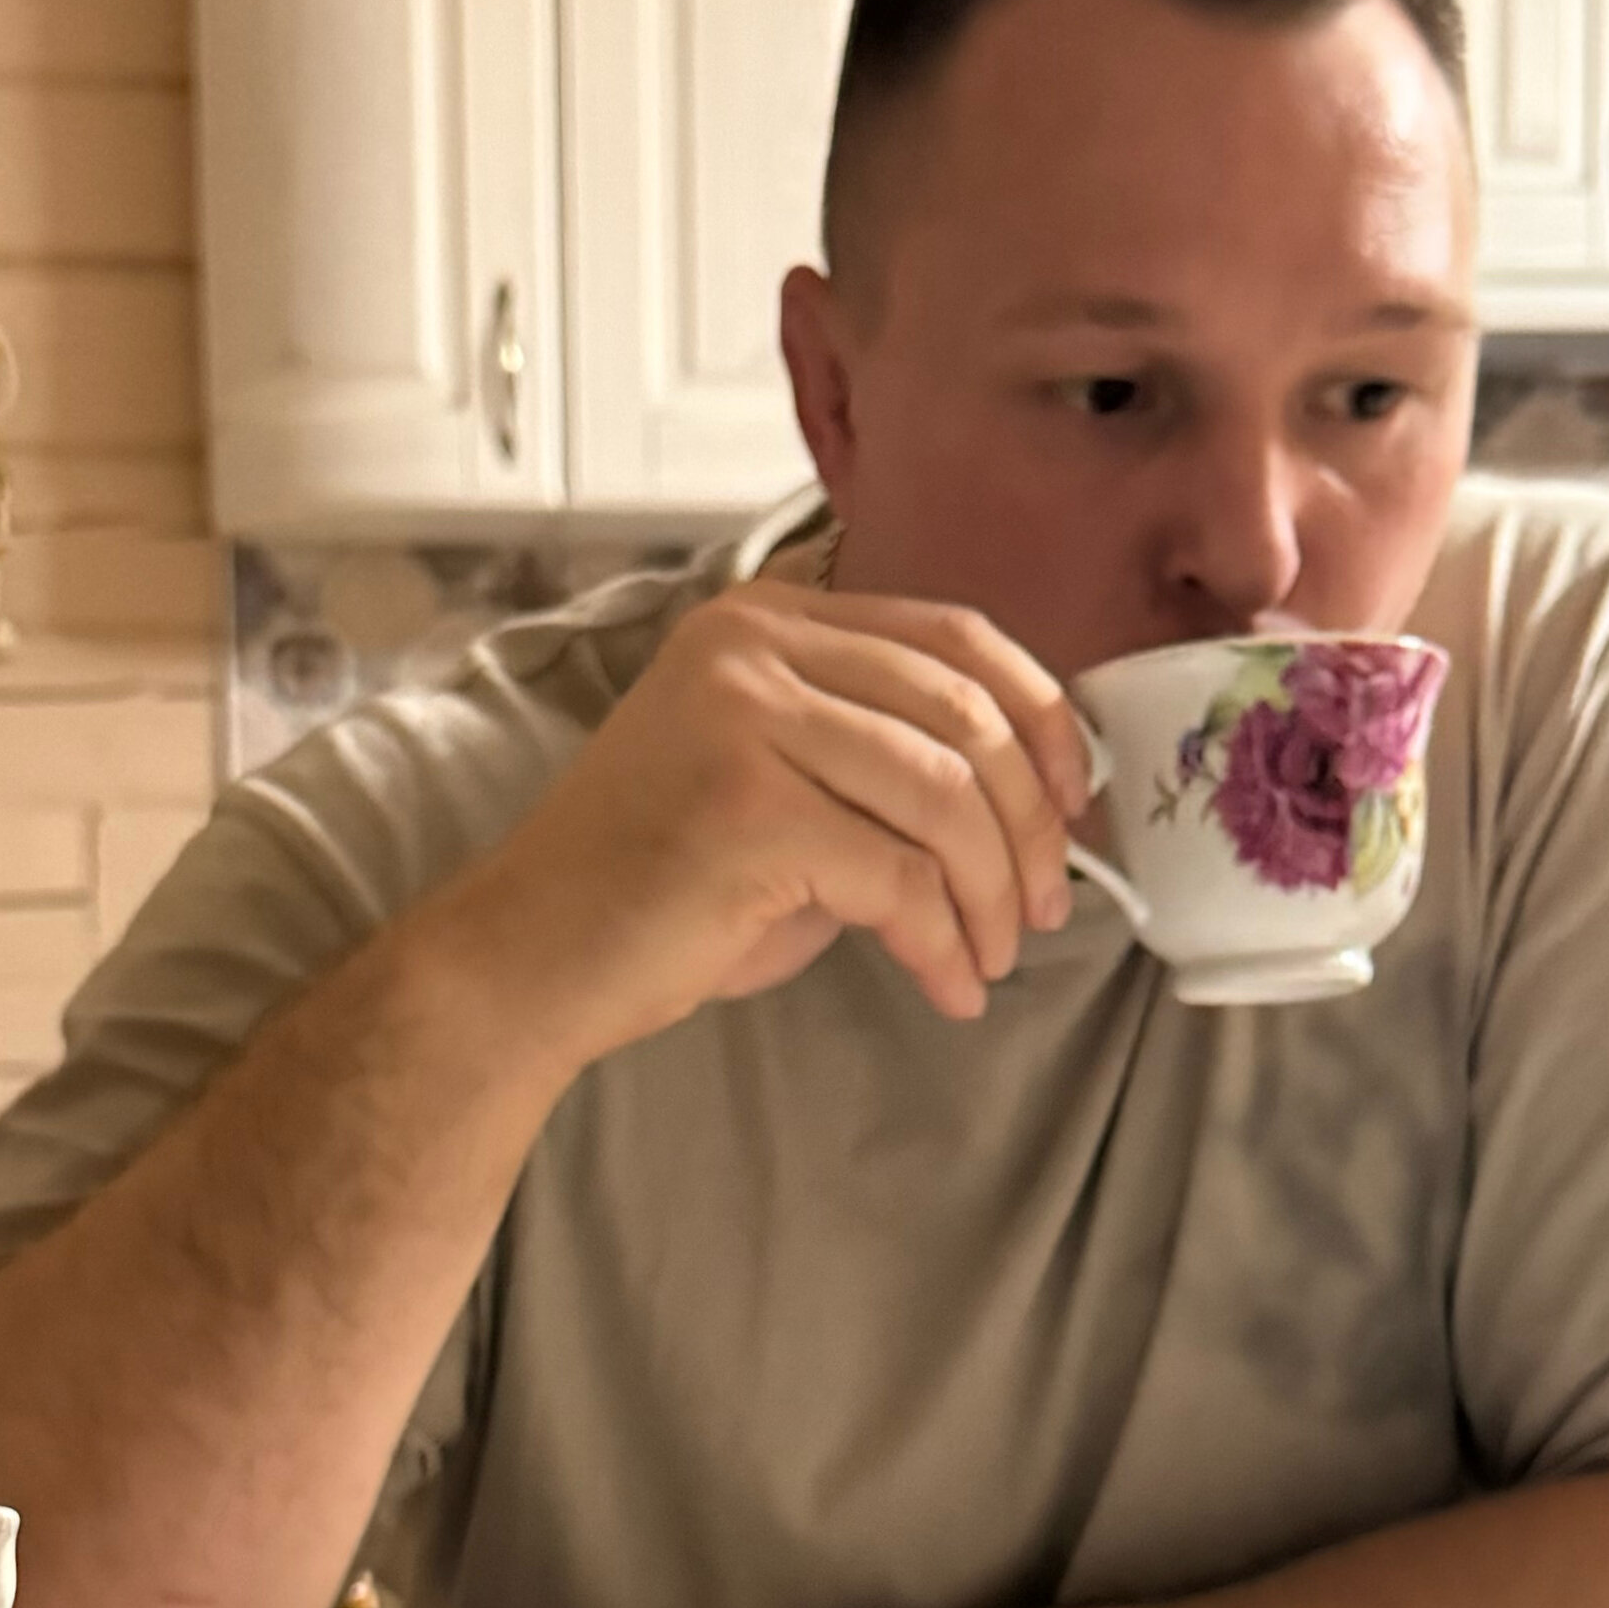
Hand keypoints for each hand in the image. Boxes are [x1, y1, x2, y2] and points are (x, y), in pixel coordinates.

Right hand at [439, 583, 1093, 1060]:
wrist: (531, 958)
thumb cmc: (660, 888)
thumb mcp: (781, 786)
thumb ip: (882, 763)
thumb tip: (1034, 801)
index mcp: (766, 620)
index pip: (954, 635)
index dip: (1042, 716)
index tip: (1077, 798)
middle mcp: (754, 648)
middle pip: (964, 715)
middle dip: (1031, 823)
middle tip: (1045, 907)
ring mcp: (746, 718)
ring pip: (945, 797)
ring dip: (993, 892)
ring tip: (993, 955)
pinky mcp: (749, 808)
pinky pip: (899, 878)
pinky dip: (942, 943)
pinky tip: (946, 987)